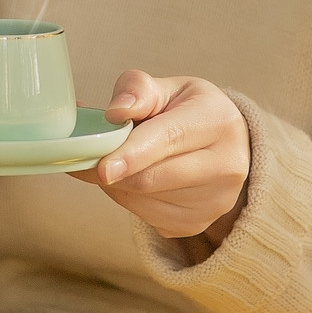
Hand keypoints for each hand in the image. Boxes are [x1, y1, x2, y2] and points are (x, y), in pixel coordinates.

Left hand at [69, 72, 249, 243]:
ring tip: (118, 159)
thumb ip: (139, 90)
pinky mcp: (196, 224)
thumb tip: (115, 112)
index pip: (169, 139)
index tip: (101, 165)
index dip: (132, 153)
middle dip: (111, 168)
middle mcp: (225, 166)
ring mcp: (213, 201)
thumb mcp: (170, 88)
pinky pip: (145, 216)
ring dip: (117, 182)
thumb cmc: (192, 112)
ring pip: (142, 200)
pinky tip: (134, 178)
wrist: (227, 146)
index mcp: (218, 121)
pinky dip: (128, 197)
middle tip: (84, 155)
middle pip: (151, 178)